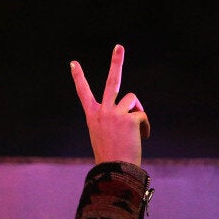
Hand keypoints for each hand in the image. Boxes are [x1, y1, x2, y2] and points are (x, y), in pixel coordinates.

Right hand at [70, 44, 149, 165]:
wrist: (115, 171)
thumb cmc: (111, 157)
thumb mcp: (104, 134)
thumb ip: (113, 118)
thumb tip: (132, 107)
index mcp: (93, 116)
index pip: (83, 92)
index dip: (79, 77)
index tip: (73, 62)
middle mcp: (102, 111)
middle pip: (112, 81)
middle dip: (116, 61)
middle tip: (119, 46)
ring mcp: (115, 113)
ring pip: (132, 100)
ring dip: (136, 112)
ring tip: (134, 131)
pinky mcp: (129, 118)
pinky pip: (142, 115)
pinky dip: (144, 126)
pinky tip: (140, 137)